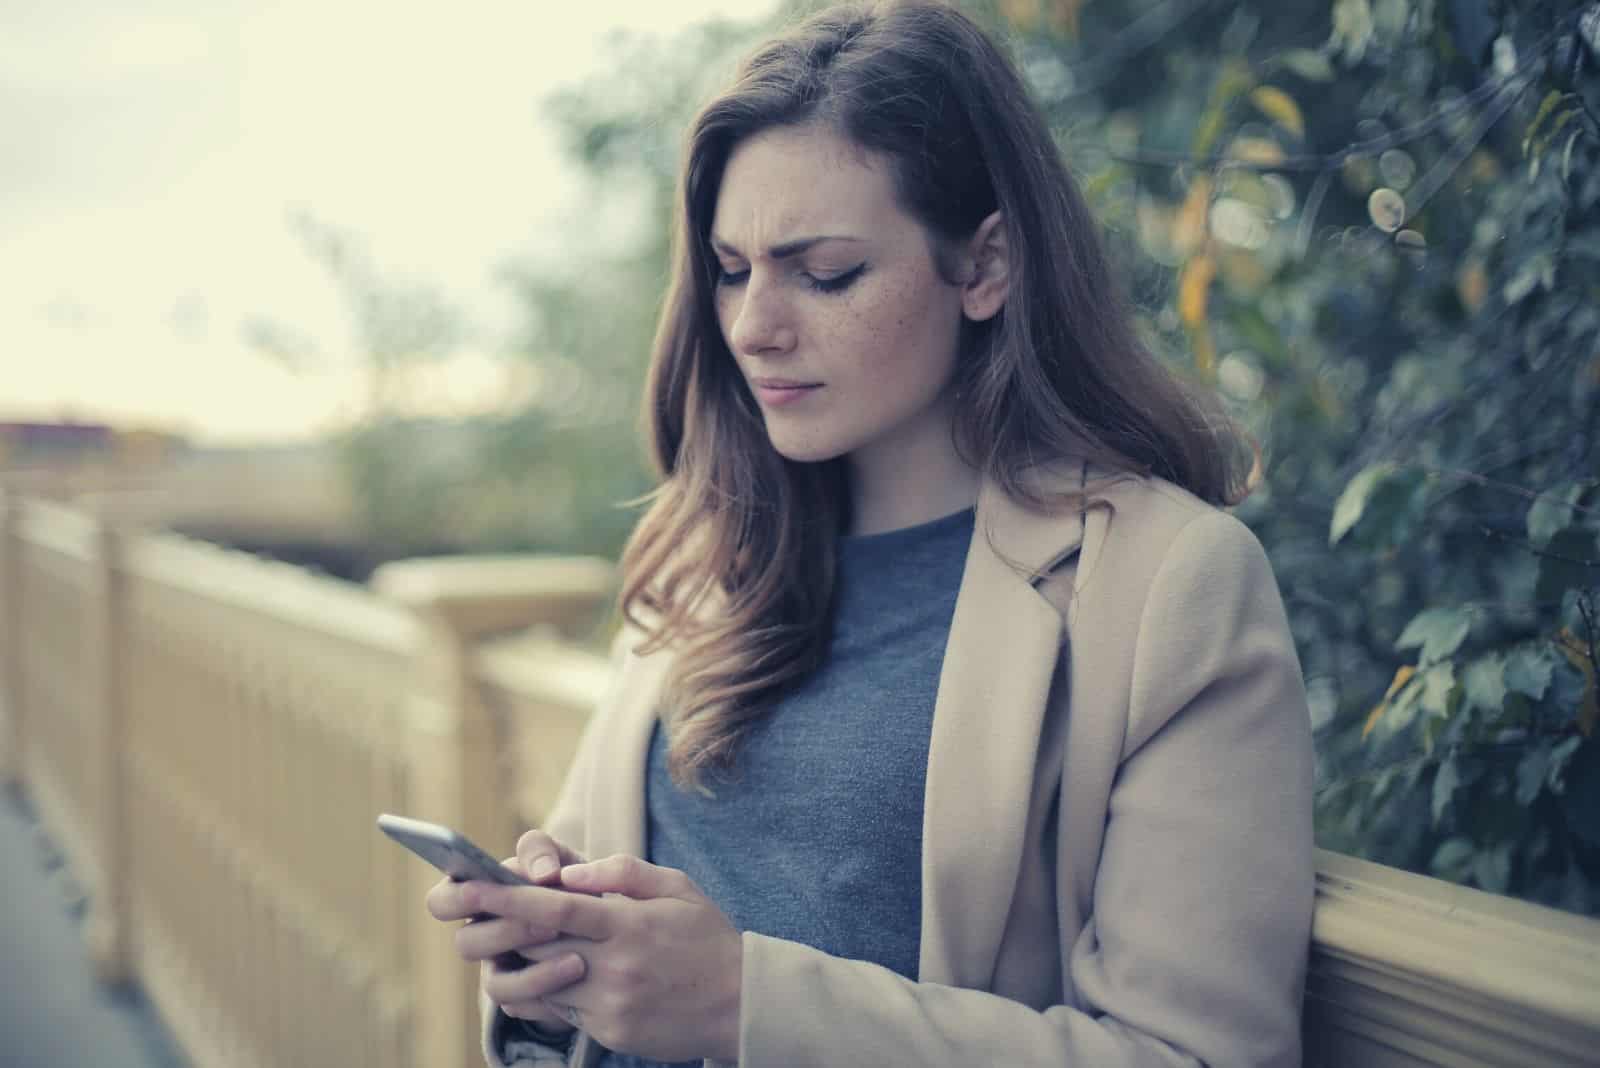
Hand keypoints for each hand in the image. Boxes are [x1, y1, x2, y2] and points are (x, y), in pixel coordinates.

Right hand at [425, 830, 589, 1040]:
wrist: (598, 924)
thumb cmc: (567, 881)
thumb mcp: (559, 857)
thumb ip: (543, 851)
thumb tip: (543, 873)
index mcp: (476, 898)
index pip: (441, 901)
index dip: (454, 898)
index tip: (478, 888)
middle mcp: (479, 936)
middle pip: (466, 943)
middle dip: (505, 931)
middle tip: (547, 922)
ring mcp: (497, 970)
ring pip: (494, 982)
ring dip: (531, 968)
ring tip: (571, 948)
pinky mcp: (519, 998)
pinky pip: (520, 1004)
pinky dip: (548, 986)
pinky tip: (577, 970)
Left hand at [463, 854, 743, 1063]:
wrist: (741, 1003)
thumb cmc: (706, 937)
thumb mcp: (677, 887)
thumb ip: (621, 873)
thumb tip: (570, 872)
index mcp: (628, 925)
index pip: (554, 909)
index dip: (505, 897)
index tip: (467, 885)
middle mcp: (614, 967)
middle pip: (534, 946)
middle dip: (494, 926)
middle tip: (460, 908)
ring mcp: (609, 1005)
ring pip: (541, 982)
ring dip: (520, 961)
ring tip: (514, 940)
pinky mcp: (609, 1031)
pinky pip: (561, 1010)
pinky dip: (548, 988)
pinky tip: (554, 971)